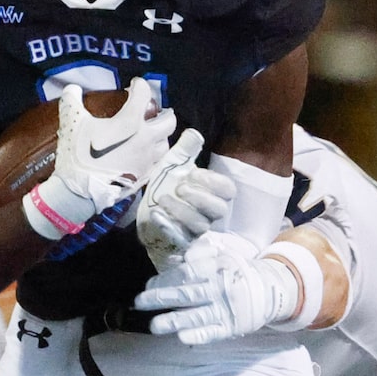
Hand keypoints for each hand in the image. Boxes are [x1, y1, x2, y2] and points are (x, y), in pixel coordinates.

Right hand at [23, 77, 175, 247]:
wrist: (80, 192)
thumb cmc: (78, 154)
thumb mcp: (71, 122)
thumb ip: (71, 100)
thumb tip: (71, 88)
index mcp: (131, 121)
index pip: (144, 94)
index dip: (139, 85)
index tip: (134, 86)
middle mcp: (146, 139)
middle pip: (168, 121)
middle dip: (162, 113)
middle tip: (150, 112)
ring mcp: (148, 160)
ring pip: (165, 144)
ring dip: (160, 136)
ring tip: (148, 134)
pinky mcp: (145, 176)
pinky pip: (157, 162)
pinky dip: (153, 155)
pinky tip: (142, 155)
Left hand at [134, 230, 305, 345]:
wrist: (272, 288)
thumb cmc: (238, 271)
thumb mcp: (223, 255)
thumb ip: (200, 255)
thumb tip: (177, 260)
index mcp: (218, 268)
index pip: (187, 273)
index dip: (165, 279)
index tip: (148, 286)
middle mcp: (220, 288)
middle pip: (187, 294)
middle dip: (161, 298)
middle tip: (140, 302)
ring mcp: (226, 309)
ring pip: (197, 316)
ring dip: (174, 321)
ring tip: (155, 326)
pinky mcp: (231, 327)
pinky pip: (213, 332)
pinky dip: (198, 335)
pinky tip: (182, 337)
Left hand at [136, 129, 234, 265]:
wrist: (148, 216)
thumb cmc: (167, 189)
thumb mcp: (173, 167)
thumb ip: (185, 151)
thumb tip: (194, 133)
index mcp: (211, 193)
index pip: (228, 190)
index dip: (213, 182)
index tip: (193, 173)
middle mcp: (208, 214)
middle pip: (219, 210)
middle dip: (201, 197)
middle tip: (180, 187)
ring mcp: (195, 230)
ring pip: (200, 225)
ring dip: (182, 210)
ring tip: (163, 198)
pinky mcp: (180, 242)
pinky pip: (181, 239)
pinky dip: (168, 226)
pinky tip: (156, 214)